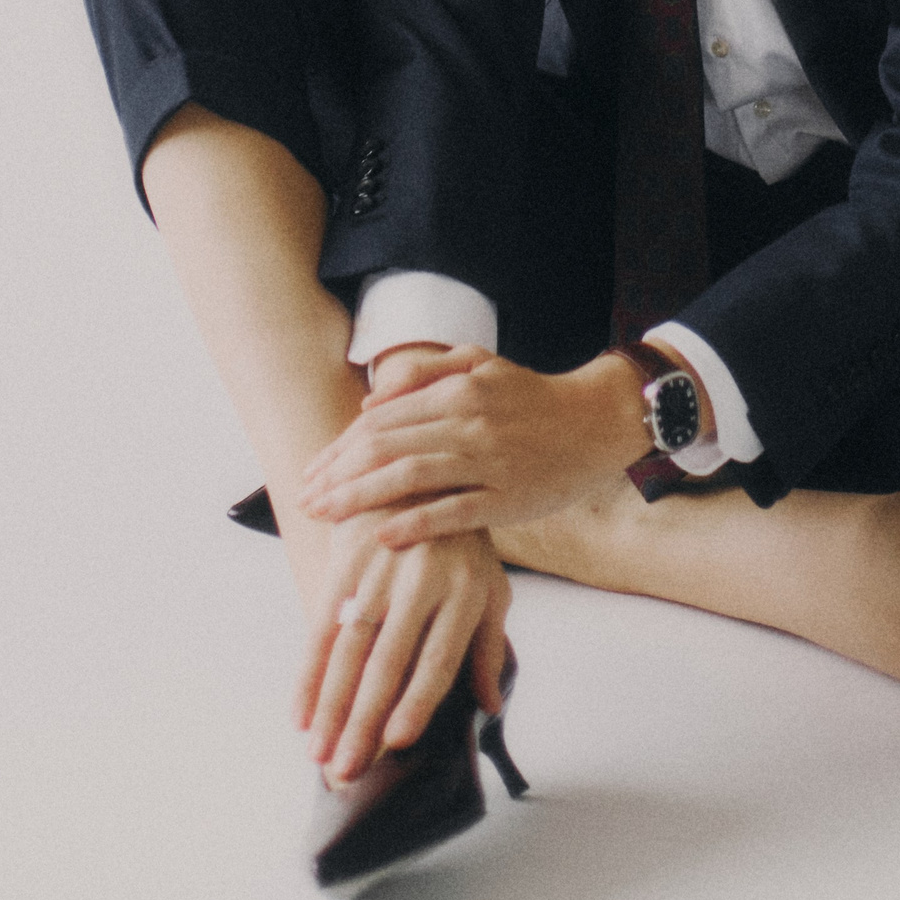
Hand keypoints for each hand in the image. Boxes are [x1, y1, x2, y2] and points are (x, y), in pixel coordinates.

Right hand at [294, 506, 510, 783]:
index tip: (397, 742)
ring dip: (329, 705)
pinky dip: (307, 673)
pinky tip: (299, 712)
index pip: (439, 657)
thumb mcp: (489, 584)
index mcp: (464, 590)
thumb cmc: (459, 542)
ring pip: (349, 647)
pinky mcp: (346, 557)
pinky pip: (320, 623)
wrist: (416, 471)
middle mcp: (422, 578)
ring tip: (318, 754)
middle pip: (388, 660)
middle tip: (346, 768)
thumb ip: (487, 646)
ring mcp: (380, 566)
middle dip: (363, 719)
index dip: (417, 701)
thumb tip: (491, 708)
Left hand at [297, 347, 650, 545]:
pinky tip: (381, 535)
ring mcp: (488, 461)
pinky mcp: (507, 497)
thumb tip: (371, 401)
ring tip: (325, 515)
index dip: (340, 447)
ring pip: (409, 477)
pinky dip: (414, 523)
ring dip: (359, 498)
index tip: (312, 469)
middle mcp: (468, 421)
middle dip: (337, 476)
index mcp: (457, 389)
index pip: (382, 419)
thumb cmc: (532, 397)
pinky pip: (452, 512)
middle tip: (304, 499)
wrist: (596, 421)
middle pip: (384, 447)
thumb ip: (426, 373)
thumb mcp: (481, 364)